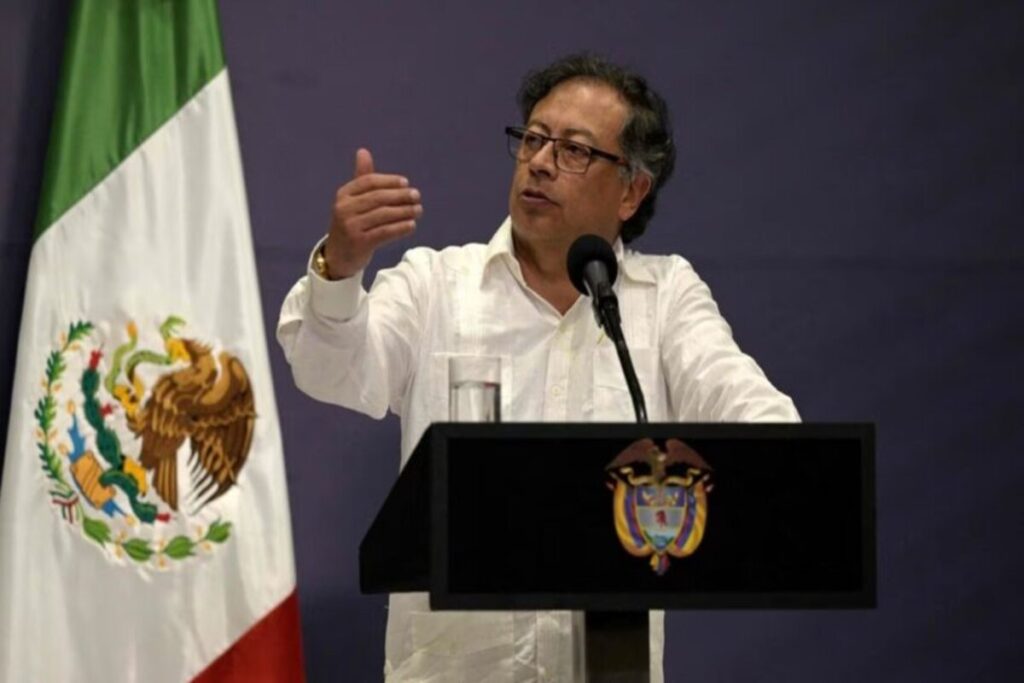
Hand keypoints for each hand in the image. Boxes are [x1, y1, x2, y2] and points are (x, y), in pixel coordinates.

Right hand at [323, 148, 421, 277]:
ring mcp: (350, 226)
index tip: (406, 183)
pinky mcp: (359, 242)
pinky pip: (384, 232)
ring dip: (404, 211)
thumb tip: (363, 151)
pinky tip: (412, 225)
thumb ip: (362, 178)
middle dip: (400, 196)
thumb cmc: (351, 223)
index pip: (369, 181)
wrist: (338, 256)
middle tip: (417, 196)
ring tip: (419, 210)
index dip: (389, 181)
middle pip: (378, 198)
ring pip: (383, 215)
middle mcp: (344, 209)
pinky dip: (400, 228)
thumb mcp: (353, 201)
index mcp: (343, 194)